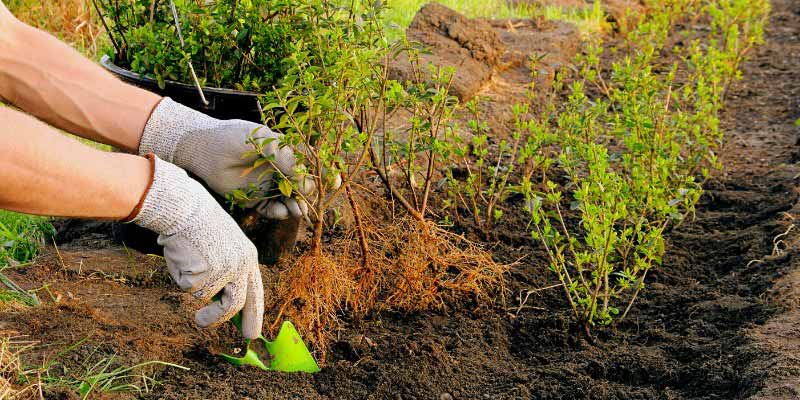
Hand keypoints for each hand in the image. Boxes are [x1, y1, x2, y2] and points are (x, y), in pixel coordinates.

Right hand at [129, 155, 263, 337]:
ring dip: (201, 302)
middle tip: (213, 329)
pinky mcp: (205, 274)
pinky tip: (183, 258)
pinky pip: (190, 288)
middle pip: (237, 304)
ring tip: (193, 296)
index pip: (256, 292)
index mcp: (248, 257)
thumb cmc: (198, 226)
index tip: (252, 332)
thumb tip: (222, 304)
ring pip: (209, 299)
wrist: (185, 207)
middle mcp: (241, 266)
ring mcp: (224, 271)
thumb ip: (227, 272)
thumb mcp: (223, 247)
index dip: (254, 313)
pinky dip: (183, 278)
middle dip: (226, 321)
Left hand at [138, 97, 305, 219]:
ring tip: (296, 211)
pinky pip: (271, 209)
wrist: (203, 149)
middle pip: (301, 186)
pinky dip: (278, 213)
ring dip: (295, 206)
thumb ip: (286, 157)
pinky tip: (281, 212)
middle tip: (305, 200)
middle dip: (306, 195)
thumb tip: (305, 178)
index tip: (330, 183)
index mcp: (285, 152)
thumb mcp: (263, 141)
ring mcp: (268, 185)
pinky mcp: (255, 198)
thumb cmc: (233, 138)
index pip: (307, 164)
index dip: (320, 174)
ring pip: (288, 200)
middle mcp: (279, 170)